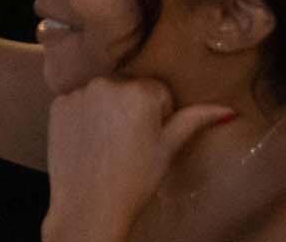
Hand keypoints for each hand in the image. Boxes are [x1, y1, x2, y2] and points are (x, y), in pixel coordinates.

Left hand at [43, 77, 236, 241]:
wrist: (89, 203)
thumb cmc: (136, 178)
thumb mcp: (169, 148)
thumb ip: (195, 120)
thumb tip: (228, 109)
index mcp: (139, 91)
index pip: (158, 91)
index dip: (159, 115)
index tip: (152, 137)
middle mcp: (106, 83)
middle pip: (128, 88)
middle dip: (133, 108)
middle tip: (131, 142)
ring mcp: (78, 92)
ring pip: (102, 94)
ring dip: (108, 110)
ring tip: (110, 143)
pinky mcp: (57, 104)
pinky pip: (78, 102)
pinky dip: (84, 116)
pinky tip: (89, 141)